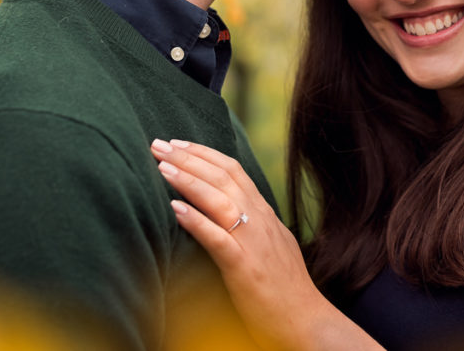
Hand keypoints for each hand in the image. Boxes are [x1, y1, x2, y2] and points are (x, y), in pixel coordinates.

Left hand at [150, 139, 381, 350]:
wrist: (305, 319)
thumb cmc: (283, 286)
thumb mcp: (270, 242)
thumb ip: (250, 222)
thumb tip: (226, 208)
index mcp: (263, 212)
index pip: (232, 169)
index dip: (203, 152)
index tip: (176, 143)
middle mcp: (259, 219)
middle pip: (221, 176)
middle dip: (187, 157)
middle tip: (157, 145)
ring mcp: (253, 241)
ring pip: (218, 199)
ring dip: (188, 180)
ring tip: (161, 167)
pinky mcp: (244, 266)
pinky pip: (217, 237)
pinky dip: (196, 220)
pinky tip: (175, 208)